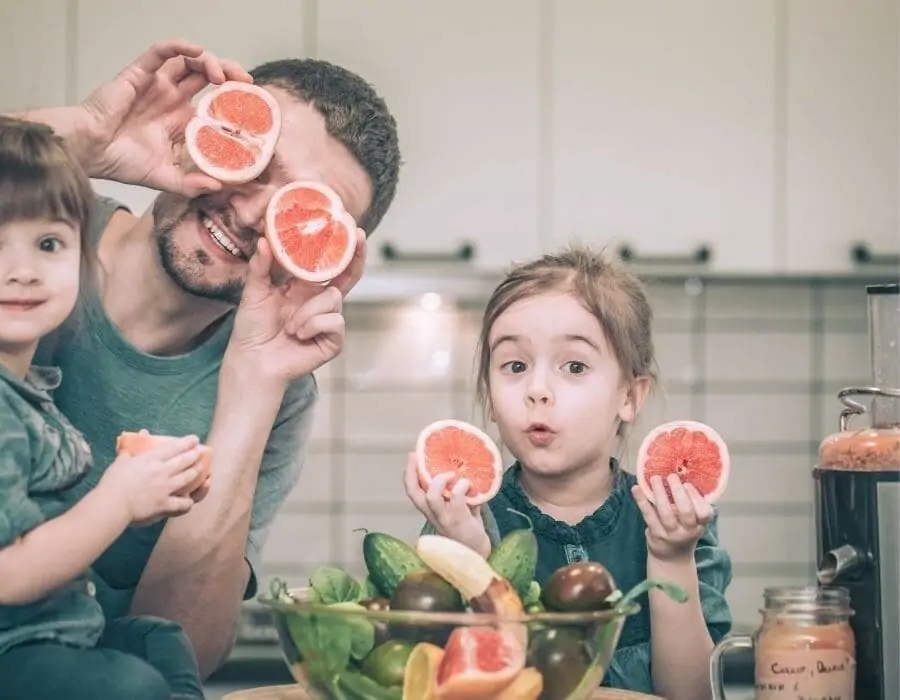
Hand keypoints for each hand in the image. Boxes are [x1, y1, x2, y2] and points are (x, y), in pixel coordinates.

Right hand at [76, 38, 251, 195]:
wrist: (90, 152)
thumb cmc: (122, 164)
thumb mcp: (165, 179)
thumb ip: (191, 184)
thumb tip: (220, 187)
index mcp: (180, 121)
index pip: (213, 104)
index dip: (233, 102)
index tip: (252, 108)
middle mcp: (171, 99)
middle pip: (207, 77)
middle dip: (230, 74)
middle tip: (246, 82)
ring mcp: (156, 85)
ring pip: (189, 61)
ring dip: (210, 61)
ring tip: (223, 76)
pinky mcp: (139, 73)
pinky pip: (161, 52)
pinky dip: (180, 47)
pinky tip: (198, 53)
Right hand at [101, 434, 205, 526]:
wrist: (112, 504)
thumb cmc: (113, 482)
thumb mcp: (121, 461)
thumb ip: (130, 449)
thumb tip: (139, 434)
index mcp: (151, 459)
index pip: (174, 447)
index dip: (187, 442)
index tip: (195, 439)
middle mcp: (162, 471)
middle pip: (184, 461)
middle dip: (195, 456)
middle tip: (201, 453)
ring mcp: (166, 488)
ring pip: (187, 478)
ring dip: (195, 473)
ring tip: (202, 470)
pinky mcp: (165, 504)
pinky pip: (182, 504)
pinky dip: (188, 502)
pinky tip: (190, 501)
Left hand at [225, 235, 364, 386]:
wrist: (252, 361)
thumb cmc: (253, 329)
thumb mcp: (254, 292)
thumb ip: (261, 266)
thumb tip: (263, 240)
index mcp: (304, 288)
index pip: (327, 264)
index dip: (339, 246)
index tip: (348, 225)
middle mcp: (320, 302)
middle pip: (348, 276)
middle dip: (356, 256)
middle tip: (359, 236)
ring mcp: (329, 321)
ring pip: (333, 298)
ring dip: (308, 312)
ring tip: (290, 327)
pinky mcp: (333, 340)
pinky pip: (334, 321)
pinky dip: (313, 326)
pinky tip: (299, 335)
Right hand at [403, 453, 490, 557]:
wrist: (477, 554)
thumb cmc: (468, 531)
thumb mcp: (462, 510)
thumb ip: (461, 496)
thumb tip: (468, 475)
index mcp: (431, 511)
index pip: (413, 492)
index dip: (409, 474)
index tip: (412, 457)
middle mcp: (433, 515)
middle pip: (414, 493)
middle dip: (412, 472)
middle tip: (417, 456)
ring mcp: (445, 518)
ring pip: (431, 496)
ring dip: (440, 481)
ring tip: (451, 474)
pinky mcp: (458, 520)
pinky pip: (455, 498)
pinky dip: (461, 487)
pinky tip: (468, 485)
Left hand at [632, 475, 712, 562]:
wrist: (672, 558)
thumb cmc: (684, 531)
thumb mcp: (694, 522)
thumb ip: (692, 504)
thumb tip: (682, 475)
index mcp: (699, 525)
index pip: (704, 513)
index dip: (696, 498)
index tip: (687, 484)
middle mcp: (687, 530)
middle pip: (685, 511)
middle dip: (678, 492)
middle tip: (672, 476)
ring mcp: (670, 533)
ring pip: (665, 512)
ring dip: (659, 493)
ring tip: (655, 478)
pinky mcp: (654, 533)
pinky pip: (648, 515)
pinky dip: (641, 500)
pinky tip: (636, 488)